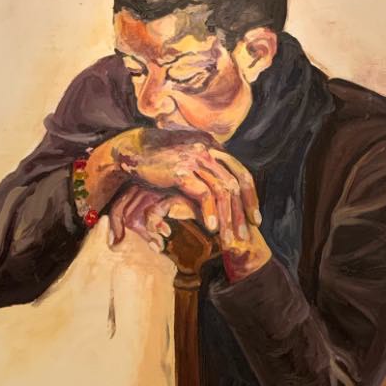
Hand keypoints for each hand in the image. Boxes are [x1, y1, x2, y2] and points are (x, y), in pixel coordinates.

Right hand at [103, 141, 270, 280]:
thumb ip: (204, 168)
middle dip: (243, 212)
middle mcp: (207, 149)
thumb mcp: (186, 158)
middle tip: (246, 234)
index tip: (255, 218)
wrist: (130, 150)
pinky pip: (203, 194)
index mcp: (212, 146)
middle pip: (236, 184)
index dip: (250, 197)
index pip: (241, 173)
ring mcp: (195, 158)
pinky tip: (211, 229)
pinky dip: (210, 213)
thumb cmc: (158, 158)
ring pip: (222, 192)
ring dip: (228, 218)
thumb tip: (223, 186)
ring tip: (229, 239)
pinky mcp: (181, 170)